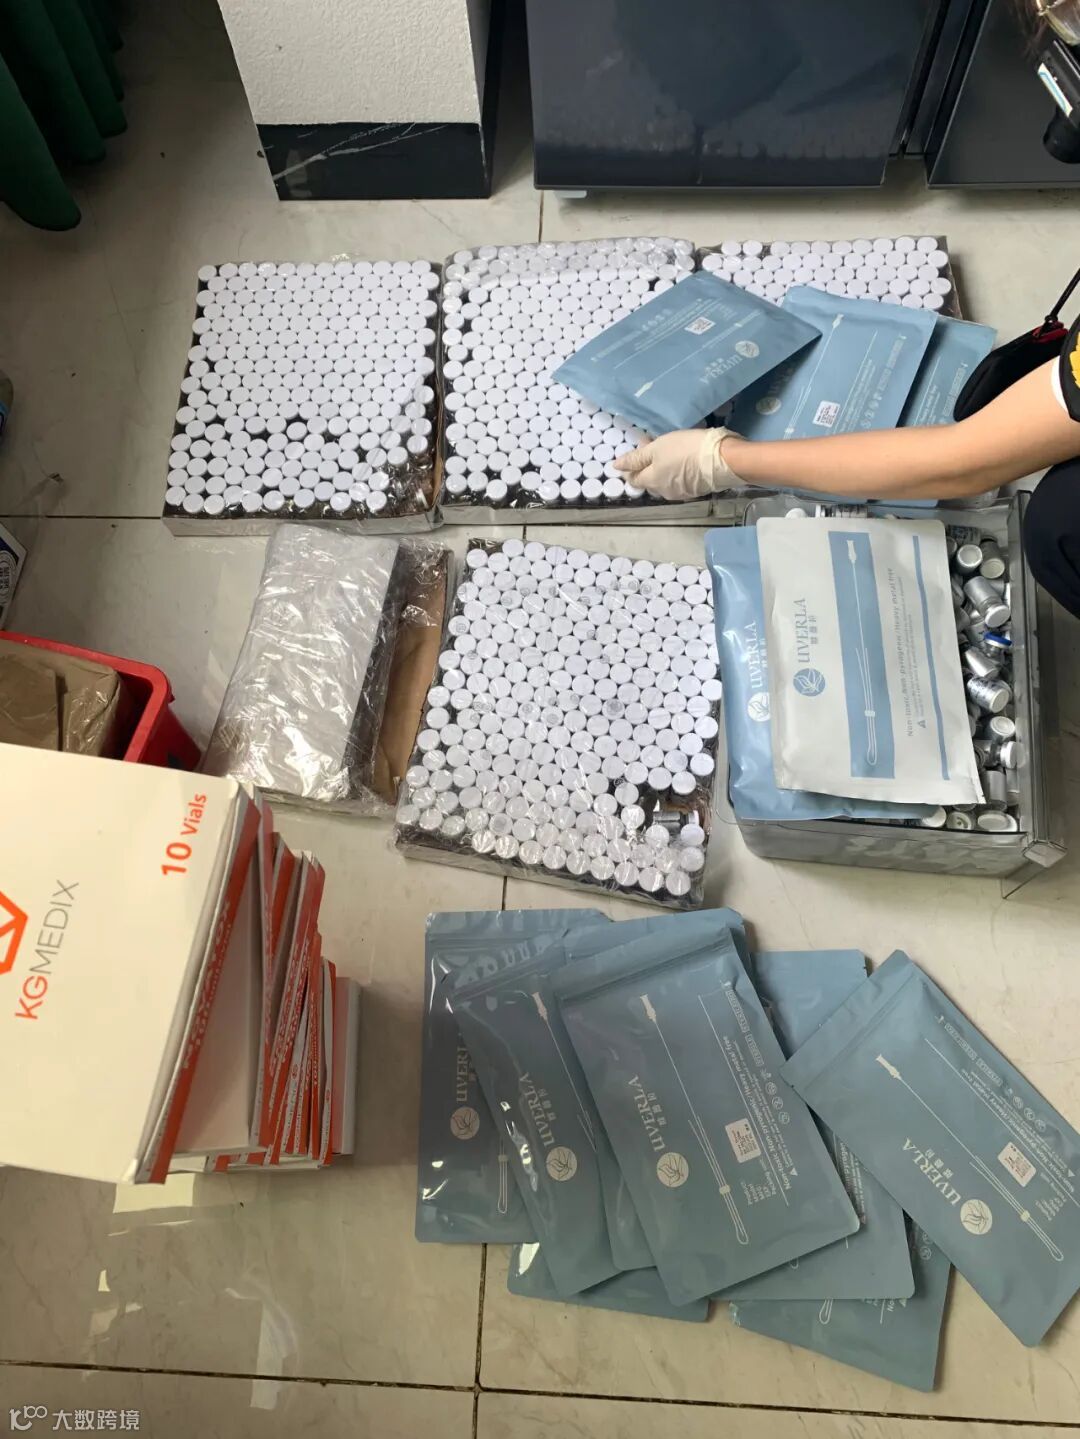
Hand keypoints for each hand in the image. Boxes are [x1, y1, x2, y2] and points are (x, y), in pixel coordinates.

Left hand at [613, 427, 742, 501]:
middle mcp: (664, 492)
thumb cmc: (685, 449)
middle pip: (649, 481)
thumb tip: (616, 466)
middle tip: (652, 448)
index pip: (634, 479)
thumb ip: (636, 458)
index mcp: (652, 481)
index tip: (634, 456)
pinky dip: (677, 472)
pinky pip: (680, 482)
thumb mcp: (657, 448)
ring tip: (669, 452)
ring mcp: (681, 493)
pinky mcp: (697, 490)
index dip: (630, 469)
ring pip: (665, 482)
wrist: (722, 459)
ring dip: (663, 469)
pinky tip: (683, 460)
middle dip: (648, 468)